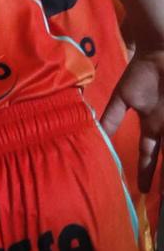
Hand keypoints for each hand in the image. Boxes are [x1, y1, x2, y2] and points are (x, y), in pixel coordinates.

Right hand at [104, 51, 163, 189]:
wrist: (161, 54)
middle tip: (161, 196)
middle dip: (161, 176)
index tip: (140, 190)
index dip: (145, 171)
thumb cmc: (141, 74)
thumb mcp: (124, 98)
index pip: (149, 154)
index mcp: (152, 125)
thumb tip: (94, 131)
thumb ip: (112, 117)